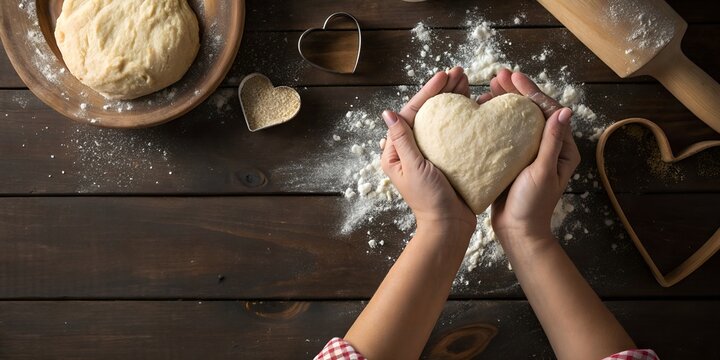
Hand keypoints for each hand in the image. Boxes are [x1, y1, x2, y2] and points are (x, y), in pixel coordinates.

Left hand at [381, 67, 475, 233]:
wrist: (449, 227)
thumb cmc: (428, 201)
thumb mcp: (414, 168)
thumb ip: (403, 141)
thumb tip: (388, 113)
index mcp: (396, 151)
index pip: (411, 113)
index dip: (427, 93)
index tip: (442, 77)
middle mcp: (412, 149)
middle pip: (427, 112)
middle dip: (442, 90)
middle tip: (459, 72)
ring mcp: (430, 152)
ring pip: (441, 118)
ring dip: (453, 98)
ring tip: (467, 80)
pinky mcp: (447, 158)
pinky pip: (453, 131)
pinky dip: (463, 115)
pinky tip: (474, 102)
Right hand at [485, 69, 580, 242]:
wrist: (517, 231)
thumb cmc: (532, 205)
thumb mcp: (542, 171)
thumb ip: (552, 141)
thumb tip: (564, 110)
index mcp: (561, 149)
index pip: (548, 111)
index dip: (531, 92)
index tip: (515, 77)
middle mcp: (547, 147)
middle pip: (532, 111)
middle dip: (516, 92)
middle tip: (498, 75)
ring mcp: (528, 153)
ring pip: (517, 120)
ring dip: (504, 103)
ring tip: (487, 89)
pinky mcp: (512, 160)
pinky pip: (505, 134)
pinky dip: (494, 121)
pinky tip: (481, 113)